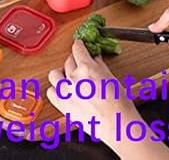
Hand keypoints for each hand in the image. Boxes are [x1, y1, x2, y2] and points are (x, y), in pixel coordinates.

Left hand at [47, 41, 168, 158]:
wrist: (115, 123)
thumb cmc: (118, 102)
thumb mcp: (111, 77)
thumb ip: (99, 66)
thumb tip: (95, 59)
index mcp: (87, 67)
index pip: (77, 48)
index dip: (79, 45)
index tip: (79, 45)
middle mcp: (74, 78)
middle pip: (68, 61)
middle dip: (74, 59)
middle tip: (80, 63)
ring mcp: (65, 92)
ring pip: (54, 74)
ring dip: (61, 73)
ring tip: (68, 76)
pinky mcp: (61, 106)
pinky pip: (50, 92)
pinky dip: (55, 89)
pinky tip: (63, 90)